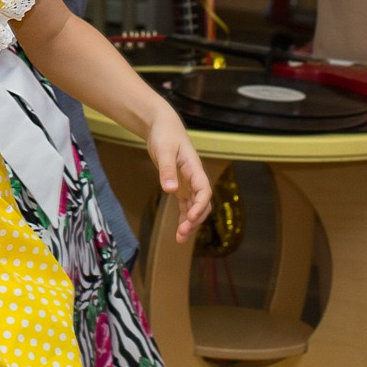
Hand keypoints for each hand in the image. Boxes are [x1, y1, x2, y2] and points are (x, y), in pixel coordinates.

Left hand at [145, 112, 211, 241]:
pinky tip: (179, 231)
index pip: (204, 191)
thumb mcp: (164, 150)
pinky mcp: (180, 186)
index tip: (190, 218)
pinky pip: (185, 206)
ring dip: (189, 223)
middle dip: (194, 220)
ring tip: (180, 239)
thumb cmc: (165, 135)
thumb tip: (170, 190)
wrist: (163, 126)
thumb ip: (167, 170)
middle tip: (182, 235)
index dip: (200, 205)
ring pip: (194, 208)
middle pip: (201, 203)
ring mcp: (188, 183)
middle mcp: (195, 178)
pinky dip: (183, 218)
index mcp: (195, 169)